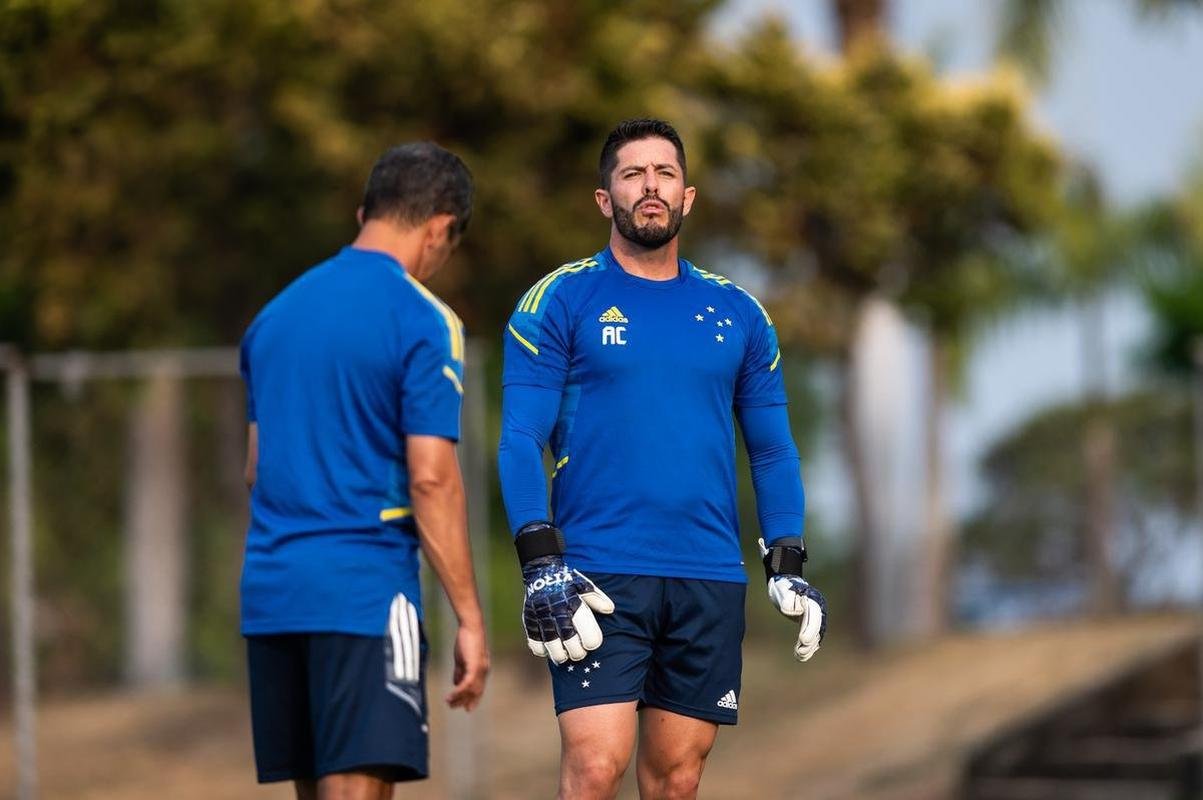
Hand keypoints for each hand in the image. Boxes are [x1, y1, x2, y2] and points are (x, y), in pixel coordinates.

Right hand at [445, 621, 488, 710]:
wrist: (471, 627)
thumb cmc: (466, 640)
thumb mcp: (462, 659)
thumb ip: (460, 672)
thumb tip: (456, 683)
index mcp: (482, 670)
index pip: (478, 688)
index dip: (473, 699)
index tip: (466, 708)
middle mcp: (484, 671)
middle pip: (476, 692)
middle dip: (465, 701)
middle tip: (454, 707)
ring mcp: (481, 669)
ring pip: (471, 690)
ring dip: (459, 698)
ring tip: (449, 703)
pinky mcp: (475, 667)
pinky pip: (467, 684)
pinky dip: (459, 691)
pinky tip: (451, 695)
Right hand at [516, 522, 613, 663]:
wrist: (541, 571)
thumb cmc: (568, 582)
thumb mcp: (585, 585)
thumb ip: (597, 598)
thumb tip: (610, 609)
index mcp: (574, 603)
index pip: (587, 632)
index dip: (592, 641)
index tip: (592, 643)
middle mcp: (557, 611)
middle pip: (570, 642)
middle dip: (577, 653)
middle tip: (579, 653)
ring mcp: (542, 617)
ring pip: (551, 646)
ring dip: (560, 655)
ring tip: (564, 655)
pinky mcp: (529, 620)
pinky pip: (534, 642)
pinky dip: (541, 650)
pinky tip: (548, 649)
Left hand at [759, 537, 826, 661]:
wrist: (784, 582)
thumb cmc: (783, 586)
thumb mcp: (782, 590)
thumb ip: (789, 600)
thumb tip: (799, 612)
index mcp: (812, 599)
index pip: (814, 615)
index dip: (810, 629)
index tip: (803, 639)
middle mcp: (818, 608)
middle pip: (817, 626)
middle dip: (810, 640)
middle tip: (800, 651)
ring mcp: (815, 616)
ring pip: (816, 634)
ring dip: (809, 646)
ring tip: (799, 655)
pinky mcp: (810, 623)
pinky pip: (812, 636)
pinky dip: (807, 646)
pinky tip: (800, 656)